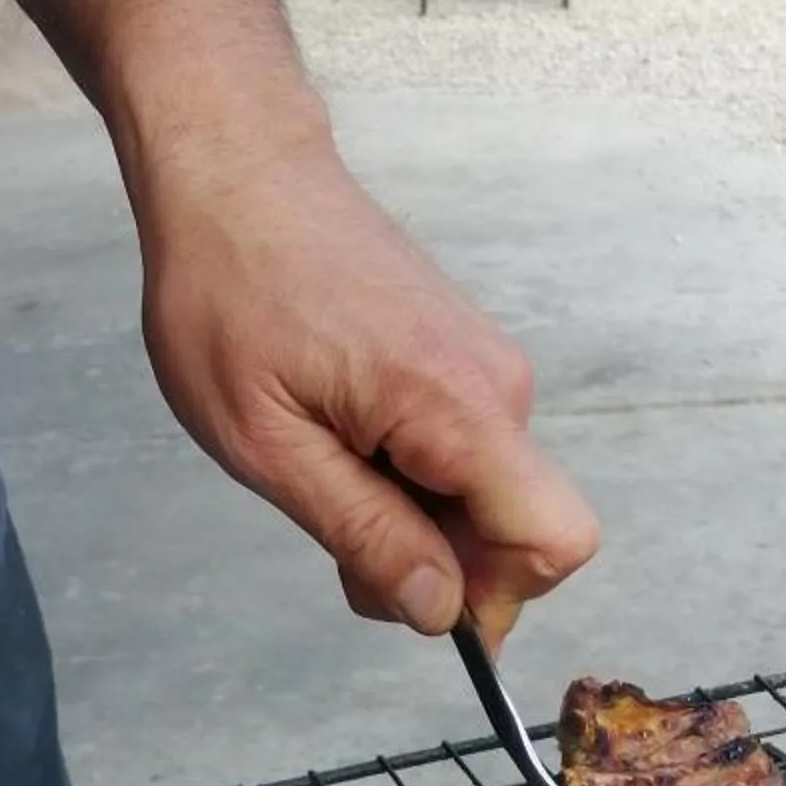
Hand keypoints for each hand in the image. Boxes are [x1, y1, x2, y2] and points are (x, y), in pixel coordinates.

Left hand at [137, 133, 597, 641]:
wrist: (236, 174)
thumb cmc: (230, 294)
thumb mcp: (268, 443)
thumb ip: (364, 532)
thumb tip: (441, 611)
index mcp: (457, 406)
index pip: (554, 540)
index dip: (493, 596)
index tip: (401, 591)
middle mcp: (498, 386)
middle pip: (518, 530)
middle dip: (436, 565)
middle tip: (331, 535)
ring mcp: (487, 368)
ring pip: (484, 498)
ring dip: (413, 519)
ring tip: (319, 466)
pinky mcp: (464, 360)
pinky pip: (464, 456)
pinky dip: (409, 477)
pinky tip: (337, 439)